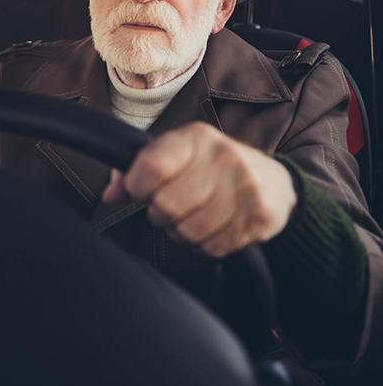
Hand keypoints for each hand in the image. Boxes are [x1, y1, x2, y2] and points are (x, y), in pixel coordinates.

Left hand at [102, 122, 296, 257]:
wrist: (274, 183)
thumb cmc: (211, 168)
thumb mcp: (176, 156)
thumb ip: (136, 170)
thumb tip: (110, 195)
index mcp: (195, 138)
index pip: (150, 167)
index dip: (138, 187)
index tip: (143, 190)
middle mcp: (221, 157)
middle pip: (165, 205)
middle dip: (160, 213)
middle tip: (171, 207)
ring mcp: (243, 187)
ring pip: (187, 231)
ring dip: (182, 232)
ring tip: (191, 218)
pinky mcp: (258, 216)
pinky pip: (211, 247)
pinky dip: (204, 245)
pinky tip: (212, 228)